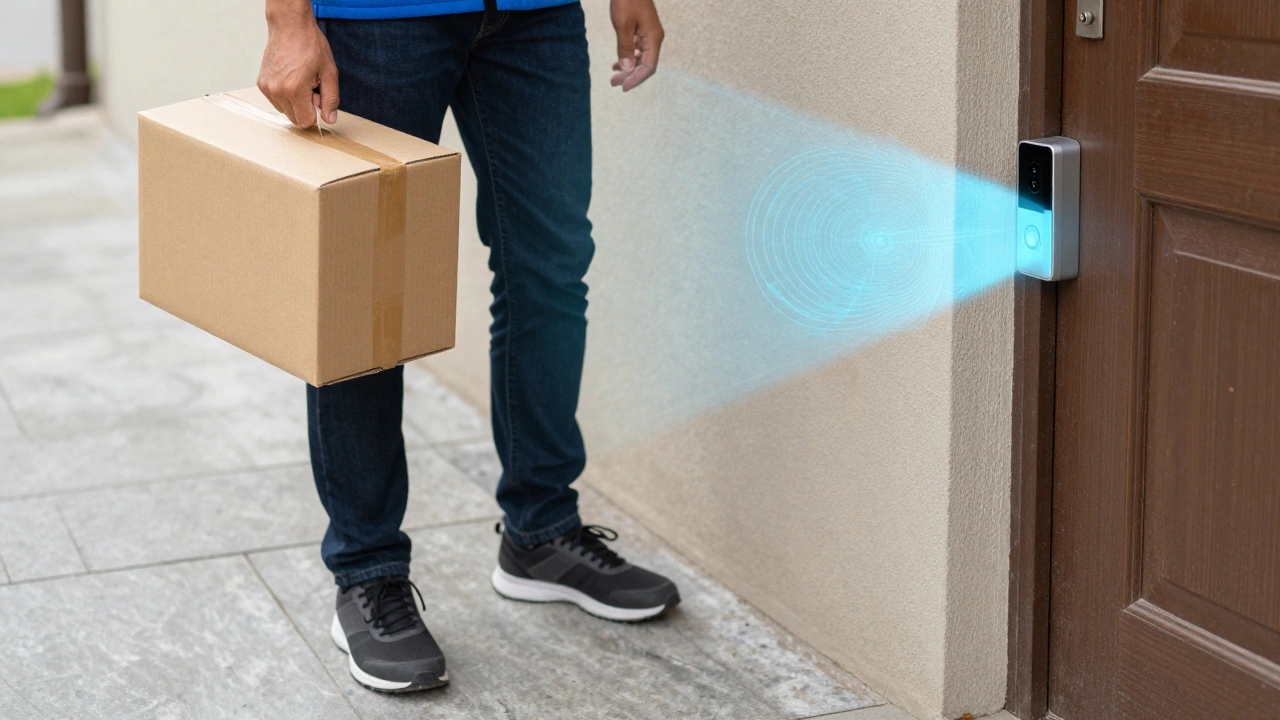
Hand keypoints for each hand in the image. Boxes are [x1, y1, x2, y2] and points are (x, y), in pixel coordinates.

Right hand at [257, 0, 337, 126]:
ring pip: (285, 111)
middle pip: (294, 118)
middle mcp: (276, 91)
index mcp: (294, 90)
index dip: (316, 112)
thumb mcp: (329, 72)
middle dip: (306, 107)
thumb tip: (330, 119)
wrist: (290, 26)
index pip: (305, 121)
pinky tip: (291, 78)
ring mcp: (266, 87)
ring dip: (295, 102)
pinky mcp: (262, 83)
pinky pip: (277, 101)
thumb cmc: (310, 45)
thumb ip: (331, 99)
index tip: (318, 95)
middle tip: (310, 86)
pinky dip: (286, 95)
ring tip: (300, 80)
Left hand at [609, 0, 663, 91]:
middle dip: (630, 75)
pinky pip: (638, 48)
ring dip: (628, 67)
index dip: (636, 79)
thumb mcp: (623, 25)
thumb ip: (625, 48)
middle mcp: (654, 37)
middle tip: (613, 83)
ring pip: (641, 57)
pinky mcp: (643, 28)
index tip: (623, 87)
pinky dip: (629, 56)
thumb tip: (627, 69)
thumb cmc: (626, 0)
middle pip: (645, 64)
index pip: (648, 67)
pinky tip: (618, 61)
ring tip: (613, 74)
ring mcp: (649, 33)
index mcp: (653, 38)